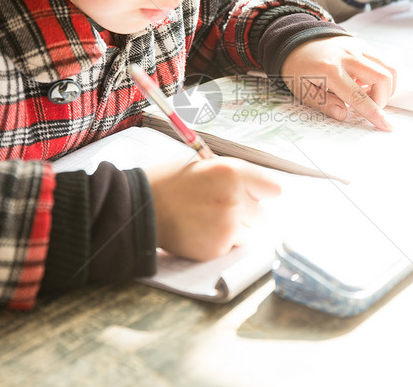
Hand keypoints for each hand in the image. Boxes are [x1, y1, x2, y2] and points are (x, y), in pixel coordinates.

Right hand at [146, 157, 279, 260]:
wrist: (140, 208)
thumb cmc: (170, 183)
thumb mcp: (204, 165)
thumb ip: (235, 176)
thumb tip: (260, 191)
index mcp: (232, 172)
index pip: (273, 189)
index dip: (261, 192)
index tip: (252, 195)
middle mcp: (234, 199)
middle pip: (262, 215)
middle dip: (247, 213)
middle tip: (220, 207)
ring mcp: (227, 226)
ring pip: (249, 233)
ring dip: (235, 229)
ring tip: (206, 219)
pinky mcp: (217, 248)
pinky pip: (231, 247)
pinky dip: (219, 242)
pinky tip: (198, 230)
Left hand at [280, 35, 395, 130]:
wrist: (297, 40)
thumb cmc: (298, 67)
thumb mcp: (302, 90)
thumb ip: (323, 104)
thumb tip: (343, 115)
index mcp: (330, 70)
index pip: (358, 96)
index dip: (374, 113)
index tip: (386, 125)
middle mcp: (348, 56)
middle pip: (382, 78)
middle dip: (382, 99)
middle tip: (369, 105)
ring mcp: (358, 47)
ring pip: (389, 68)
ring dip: (385, 87)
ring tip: (367, 93)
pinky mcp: (363, 44)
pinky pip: (384, 62)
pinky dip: (381, 76)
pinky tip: (364, 81)